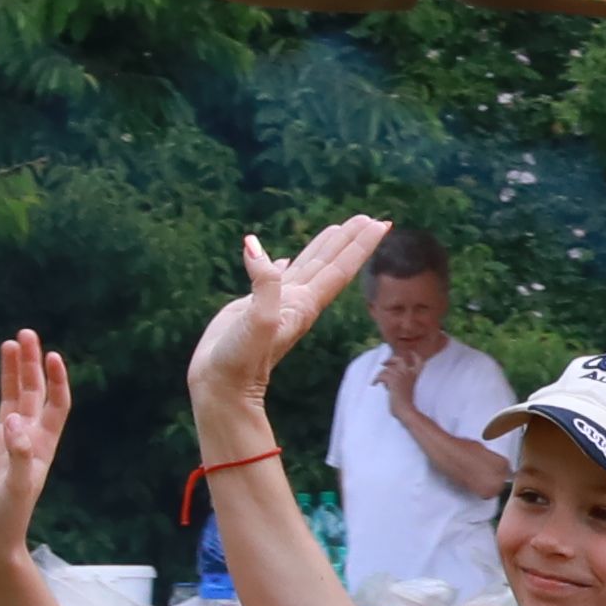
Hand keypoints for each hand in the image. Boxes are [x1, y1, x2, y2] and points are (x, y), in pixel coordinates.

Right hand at [0, 328, 71, 561]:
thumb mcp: (17, 486)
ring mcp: (1, 443)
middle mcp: (24, 439)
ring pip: (8, 399)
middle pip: (32, 394)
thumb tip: (14, 421)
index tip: (53, 355)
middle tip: (26, 334)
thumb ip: (18, 454)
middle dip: (30, 365)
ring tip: (9, 344)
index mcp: (42, 445)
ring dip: (9, 373)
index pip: (55, 404)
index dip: (57, 381)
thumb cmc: (8, 518)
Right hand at [183, 216, 388, 429]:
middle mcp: (297, 302)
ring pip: (306, 268)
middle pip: (330, 264)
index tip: (381, 225)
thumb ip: (263, 285)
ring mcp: (278, 304)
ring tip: (337, 228)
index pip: (339, 269)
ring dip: (323, 248)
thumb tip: (255, 248)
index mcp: (304, 305)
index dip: (360, 246)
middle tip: (369, 218)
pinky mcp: (255, 306)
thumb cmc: (241, 361)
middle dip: (349, 241)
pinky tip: (282, 259)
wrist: (224, 387)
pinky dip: (280, 265)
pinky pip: (274, 279)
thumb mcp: (257, 321)